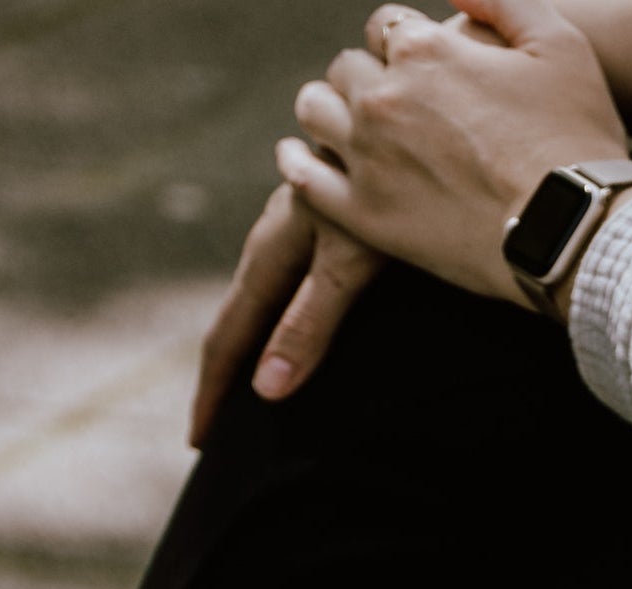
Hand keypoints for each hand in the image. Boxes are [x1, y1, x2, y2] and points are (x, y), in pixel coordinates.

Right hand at [191, 183, 384, 445]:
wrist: (430, 105)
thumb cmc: (398, 180)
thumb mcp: (352, 259)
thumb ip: (309, 322)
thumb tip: (266, 392)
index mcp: (276, 245)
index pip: (231, 331)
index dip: (216, 390)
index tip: (202, 441)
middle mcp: (285, 224)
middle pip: (244, 306)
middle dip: (225, 367)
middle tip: (213, 424)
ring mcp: (311, 207)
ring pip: (268, 280)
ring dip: (253, 330)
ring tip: (246, 373)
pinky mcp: (342, 196)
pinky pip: (299, 261)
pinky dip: (285, 300)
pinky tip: (297, 306)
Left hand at [280, 0, 629, 308]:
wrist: (567, 227)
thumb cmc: (573, 135)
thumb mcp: (556, 41)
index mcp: (425, 49)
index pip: (385, 26)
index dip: (401, 43)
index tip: (417, 66)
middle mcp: (384, 98)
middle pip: (346, 68)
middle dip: (364, 75)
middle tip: (385, 100)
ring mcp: (369, 159)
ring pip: (315, 113)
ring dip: (327, 110)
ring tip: (342, 123)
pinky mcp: (365, 217)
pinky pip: (306, 180)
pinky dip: (298, 162)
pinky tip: (301, 159)